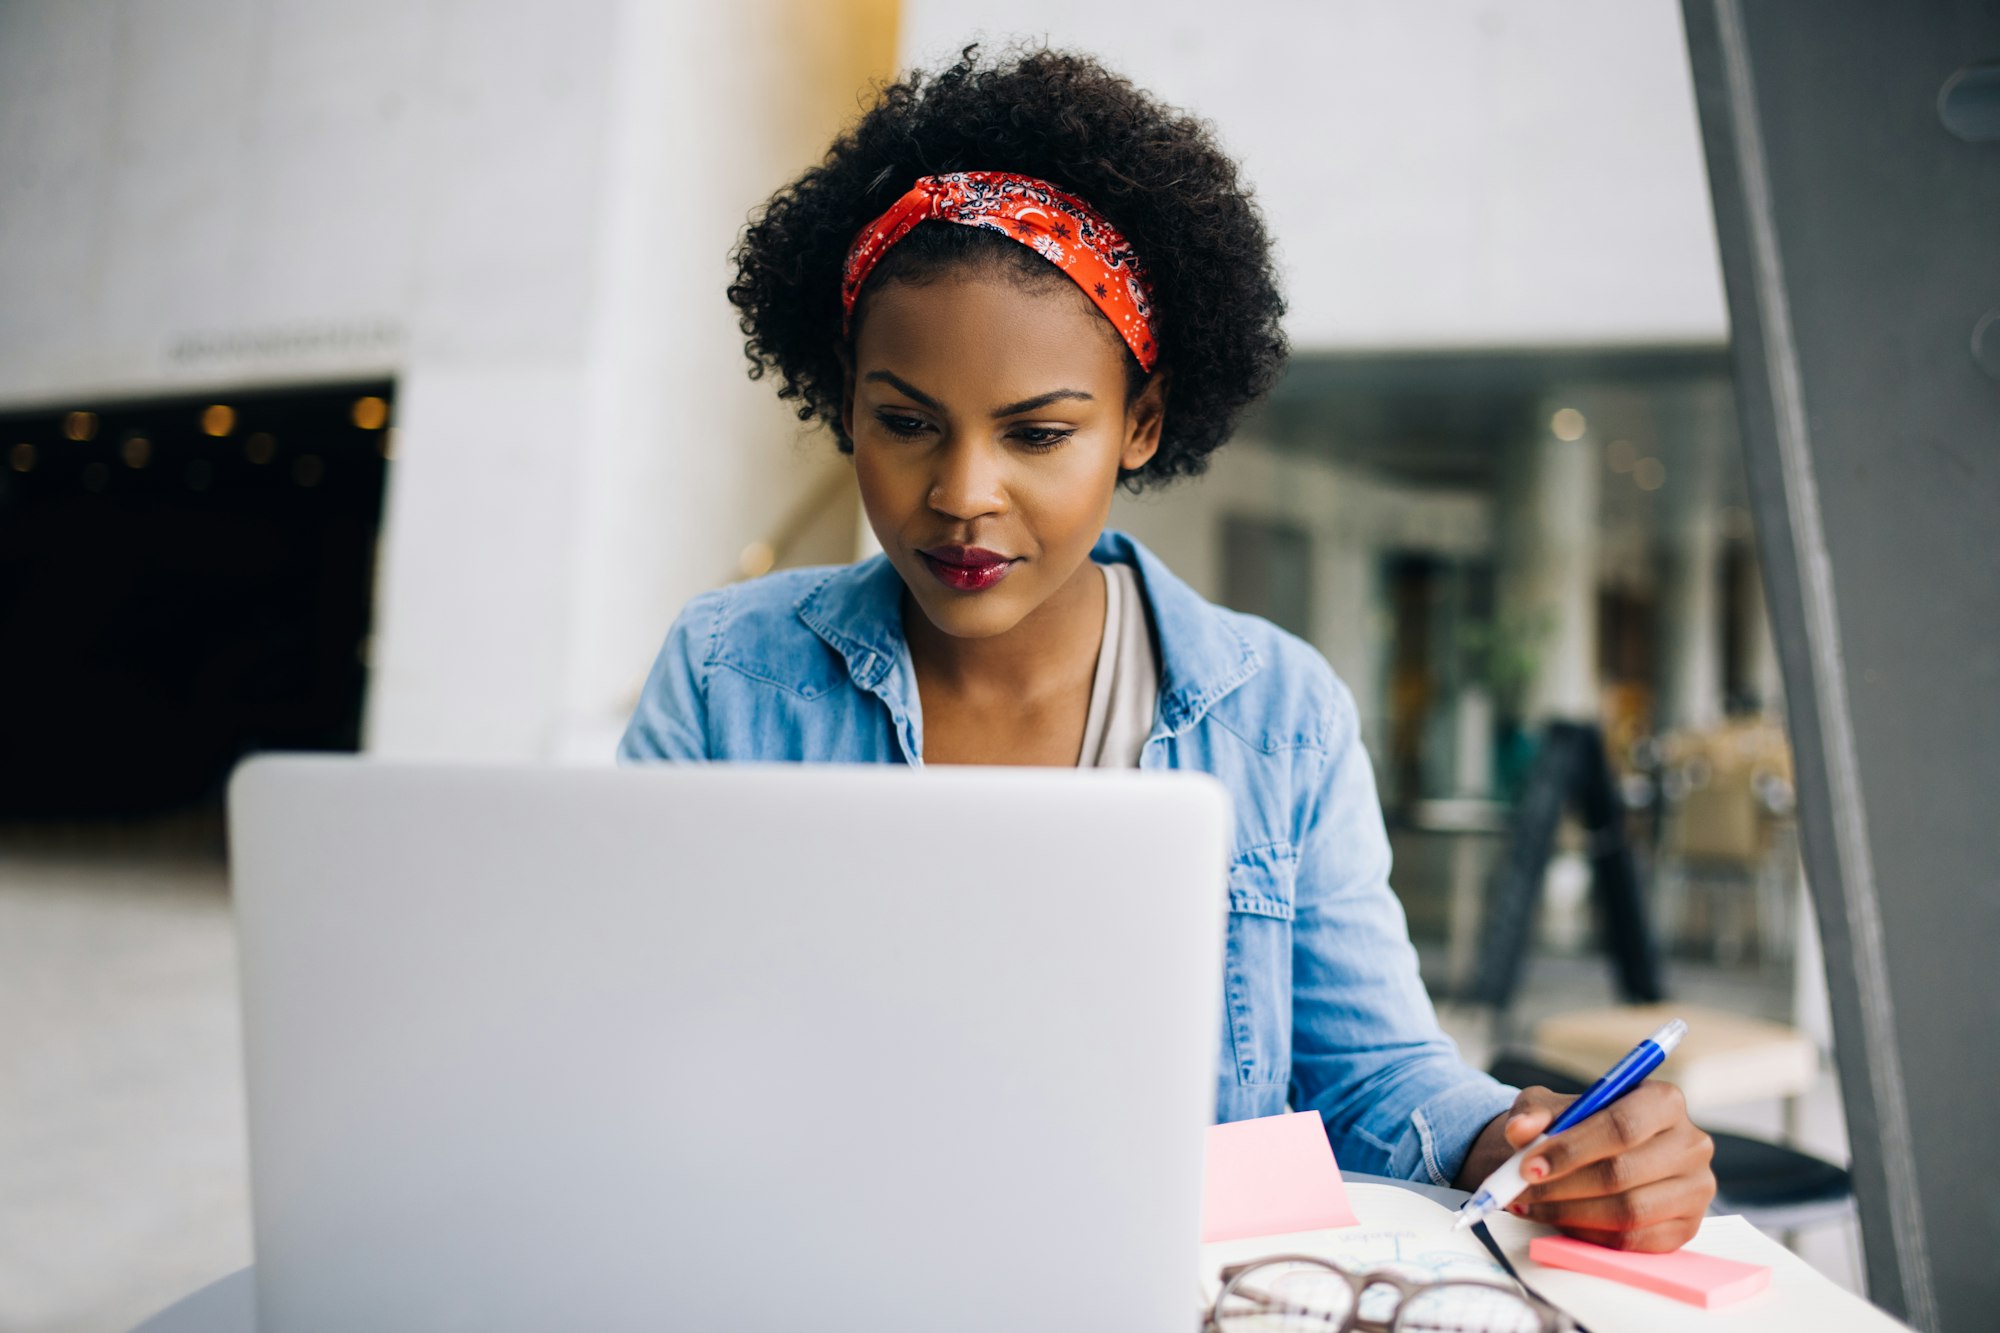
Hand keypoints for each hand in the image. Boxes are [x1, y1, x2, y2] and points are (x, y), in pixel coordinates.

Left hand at [1456, 1083, 1715, 1250]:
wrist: (1591, 1156)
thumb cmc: (1574, 1126)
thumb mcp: (1550, 1107)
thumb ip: (1533, 1113)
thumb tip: (1519, 1130)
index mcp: (1664, 1100)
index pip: (1621, 1127)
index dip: (1571, 1149)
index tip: (1527, 1165)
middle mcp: (1690, 1144)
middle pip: (1622, 1172)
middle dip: (1562, 1186)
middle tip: (1519, 1190)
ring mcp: (1695, 1189)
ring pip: (1628, 1211)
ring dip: (1569, 1212)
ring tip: (1528, 1205)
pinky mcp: (1687, 1227)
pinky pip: (1634, 1240)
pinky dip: (1589, 1234)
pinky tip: (1558, 1221)